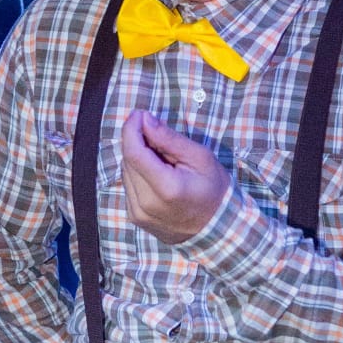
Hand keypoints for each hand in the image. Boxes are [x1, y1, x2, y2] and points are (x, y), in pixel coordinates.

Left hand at [121, 110, 229, 244]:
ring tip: (161, 160)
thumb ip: (169, 139)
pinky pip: (128, 187)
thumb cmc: (213, 190)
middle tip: (157, 135)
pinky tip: (156, 176)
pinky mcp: (135, 218)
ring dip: (137, 159)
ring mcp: (138, 214)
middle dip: (137, 141)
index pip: (134, 152)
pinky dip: (138, 175)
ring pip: (125, 173)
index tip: (138, 114)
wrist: (218, 229)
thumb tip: (144, 120)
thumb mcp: (199, 157)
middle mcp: (146, 204)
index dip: (131, 129)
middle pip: (128, 161)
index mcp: (166, 188)